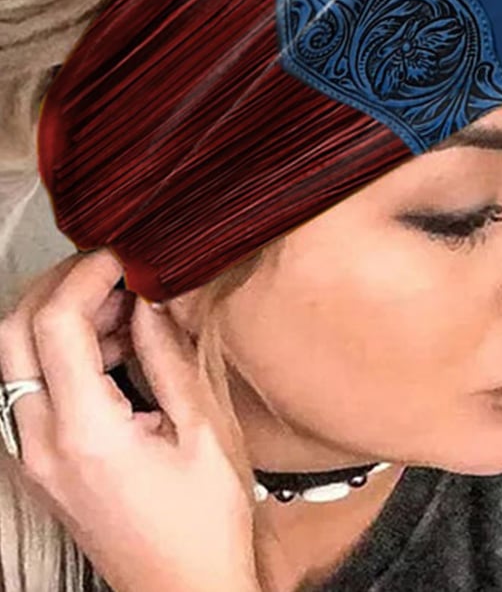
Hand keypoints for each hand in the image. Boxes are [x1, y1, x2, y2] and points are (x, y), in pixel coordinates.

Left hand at [0, 250, 261, 591]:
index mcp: (86, 433)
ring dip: (59, 317)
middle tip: (113, 272)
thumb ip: (170, 357)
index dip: (85, 275)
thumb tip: (151, 300)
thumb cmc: (203, 522)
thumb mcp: (205, 431)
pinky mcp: (39, 463)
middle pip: (14, 332)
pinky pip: (30, 387)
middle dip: (59, 285)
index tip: (122, 257)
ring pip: (15, 358)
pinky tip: (114, 348)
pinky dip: (61, 352)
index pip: (55, 323)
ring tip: (124, 309)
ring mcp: (33, 456)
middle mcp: (42, 444)